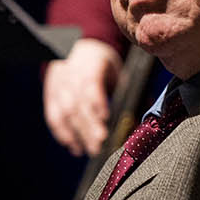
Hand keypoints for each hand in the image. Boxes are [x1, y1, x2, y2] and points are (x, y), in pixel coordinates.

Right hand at [43, 38, 120, 156]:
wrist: (77, 48)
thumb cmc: (102, 62)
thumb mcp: (117, 70)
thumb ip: (129, 90)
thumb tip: (147, 113)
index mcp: (90, 68)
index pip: (91, 85)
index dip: (97, 102)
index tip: (106, 118)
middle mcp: (71, 78)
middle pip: (78, 104)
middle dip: (88, 126)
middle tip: (100, 145)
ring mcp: (59, 88)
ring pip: (65, 113)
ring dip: (76, 134)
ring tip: (89, 151)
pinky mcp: (51, 97)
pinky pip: (54, 117)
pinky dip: (63, 134)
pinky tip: (74, 147)